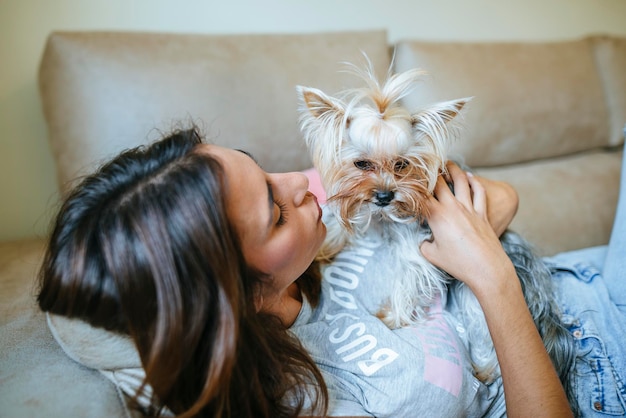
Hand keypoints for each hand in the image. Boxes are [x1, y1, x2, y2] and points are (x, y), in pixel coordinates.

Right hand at [420, 164, 515, 292]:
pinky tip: (470, 176)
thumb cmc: (459, 264)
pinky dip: (474, 182)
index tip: (407, 181)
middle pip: (440, 182)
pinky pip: (479, 192)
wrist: (487, 269)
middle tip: (425, 165)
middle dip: (431, 172)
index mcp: (437, 217)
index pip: (421, 195)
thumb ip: (424, 244)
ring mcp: (470, 209)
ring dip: (453, 169)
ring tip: (447, 163)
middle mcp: (453, 208)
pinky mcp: (482, 213)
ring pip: (461, 181)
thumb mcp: (432, 255)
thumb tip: (424, 240)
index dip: (413, 186)